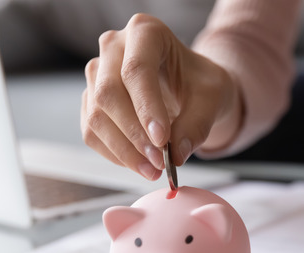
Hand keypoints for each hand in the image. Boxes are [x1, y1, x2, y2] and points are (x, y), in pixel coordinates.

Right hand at [81, 14, 240, 179]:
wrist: (190, 88)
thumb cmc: (200, 83)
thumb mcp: (212, 98)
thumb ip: (197, 124)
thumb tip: (176, 155)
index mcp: (145, 32)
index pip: (136, 70)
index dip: (146, 108)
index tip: (162, 140)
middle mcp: (113, 47)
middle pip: (108, 93)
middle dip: (134, 134)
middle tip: (160, 162)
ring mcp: (97, 74)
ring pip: (96, 116)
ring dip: (124, 150)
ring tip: (153, 170)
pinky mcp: (90, 101)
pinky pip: (92, 133)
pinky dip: (115, 154)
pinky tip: (139, 164)